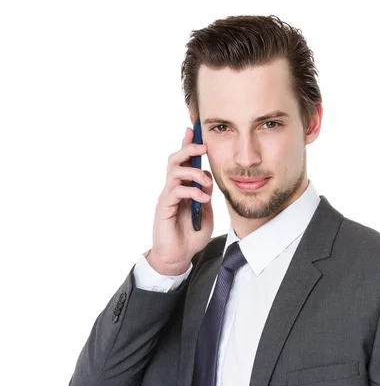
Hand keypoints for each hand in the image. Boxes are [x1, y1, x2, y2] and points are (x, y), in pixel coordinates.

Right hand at [147, 127, 213, 274]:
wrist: (178, 257)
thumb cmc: (190, 237)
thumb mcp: (206, 214)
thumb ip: (206, 197)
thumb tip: (209, 181)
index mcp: (183, 188)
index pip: (183, 161)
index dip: (187, 144)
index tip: (193, 128)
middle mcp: (173, 189)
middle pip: (175, 159)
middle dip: (189, 148)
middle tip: (203, 147)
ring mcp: (167, 197)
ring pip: (174, 171)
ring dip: (194, 172)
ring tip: (206, 183)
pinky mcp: (164, 208)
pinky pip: (176, 190)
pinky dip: (192, 191)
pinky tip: (203, 200)